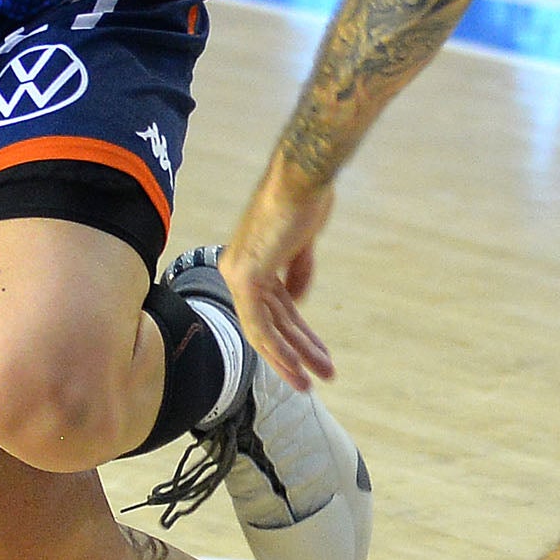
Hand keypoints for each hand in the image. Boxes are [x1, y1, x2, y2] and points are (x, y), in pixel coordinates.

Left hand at [223, 158, 336, 387]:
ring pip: (263, 331)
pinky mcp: (245, 278)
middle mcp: (238, 269)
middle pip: (269, 322)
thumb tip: (295, 303)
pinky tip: (296, 369)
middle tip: (321, 374)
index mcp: (253, 260)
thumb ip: (296, 271)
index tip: (318, 354)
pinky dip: (278, 350)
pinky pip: (259, 326)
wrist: (304, 178)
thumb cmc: (305, 199)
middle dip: (298, 351)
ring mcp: (238, 275)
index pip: (274, 309)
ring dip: (291, 358)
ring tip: (314, 381)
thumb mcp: (302, 242)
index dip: (297, 335)